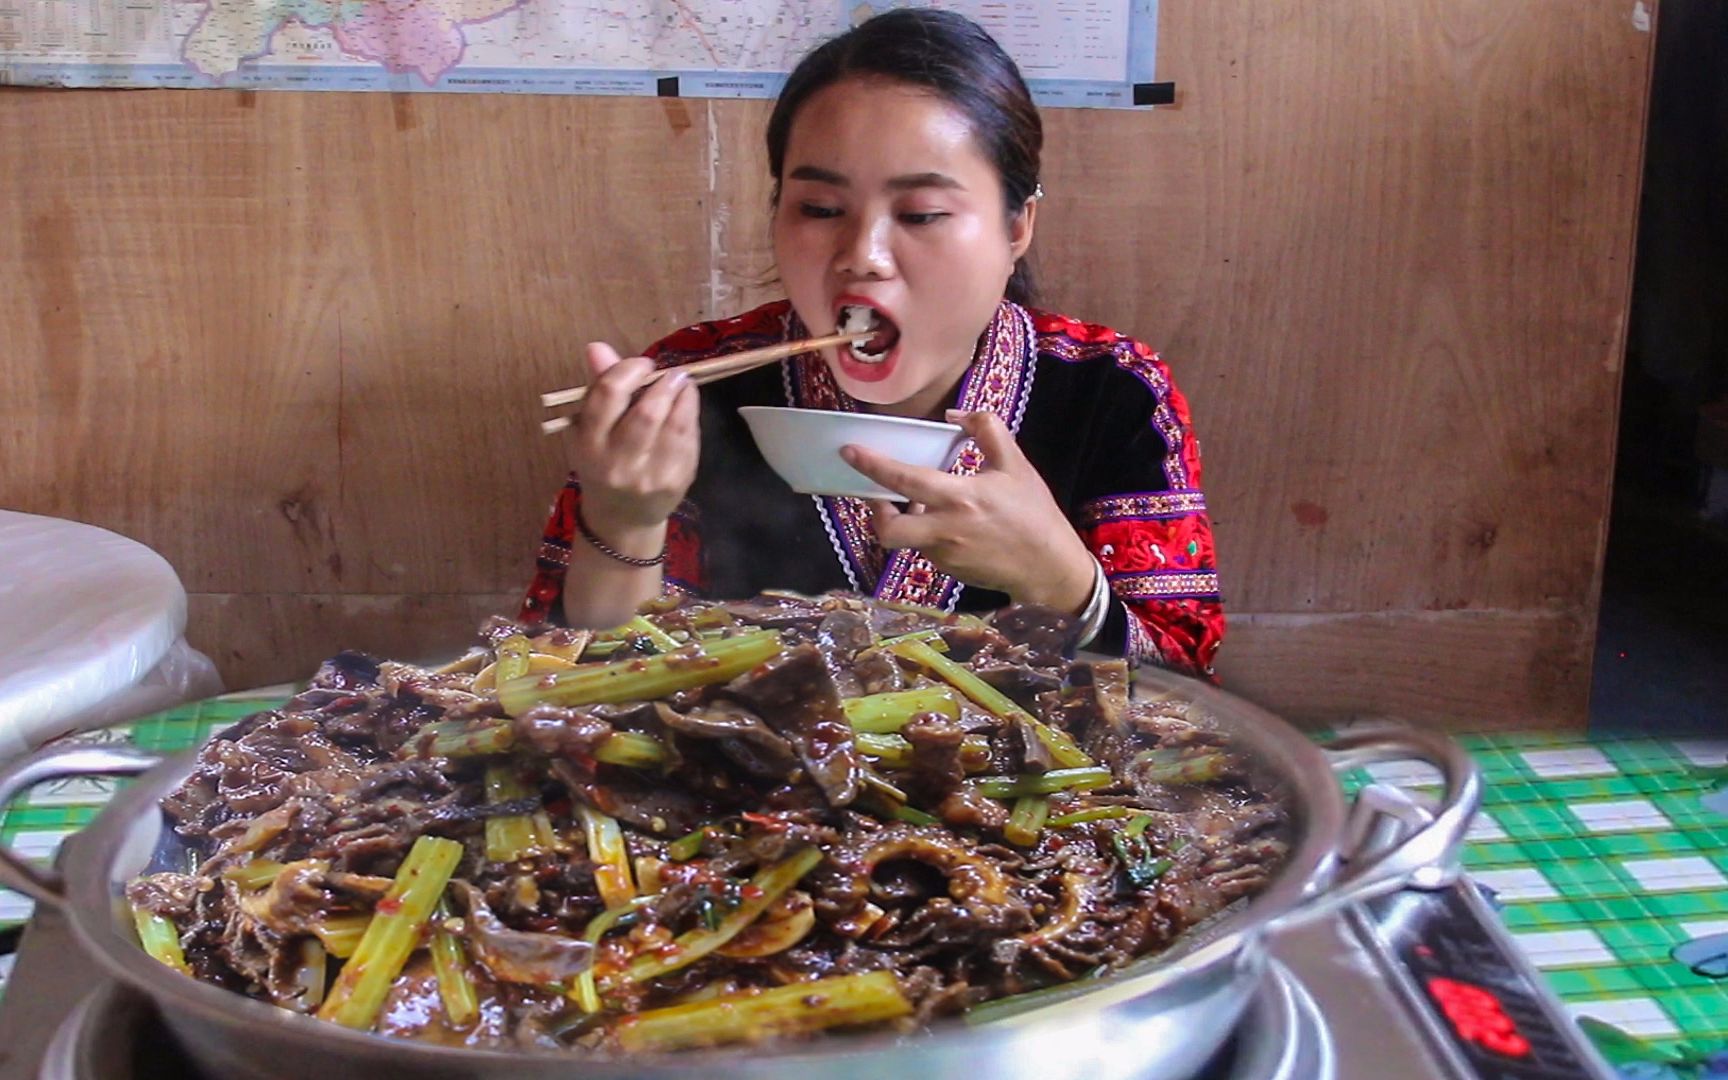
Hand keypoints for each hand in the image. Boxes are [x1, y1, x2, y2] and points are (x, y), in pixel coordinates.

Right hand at [563, 342, 699, 544]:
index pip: (608, 394)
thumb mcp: (591, 428)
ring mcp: (649, 475)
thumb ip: (598, 387)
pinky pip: (689, 439)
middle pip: (647, 412)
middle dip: (664, 384)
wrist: (621, 517)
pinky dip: (691, 416)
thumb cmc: (603, 463)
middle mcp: (617, 462)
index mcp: (589, 443)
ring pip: (674, 424)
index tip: (643, 364)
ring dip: (684, 396)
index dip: (629, 370)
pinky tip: (687, 408)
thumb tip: (598, 347)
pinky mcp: (675, 481)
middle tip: (672, 374)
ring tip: (682, 385)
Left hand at [840, 411, 1095, 611]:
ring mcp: (944, 555)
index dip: (874, 466)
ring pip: (906, 539)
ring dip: (907, 520)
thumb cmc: (1034, 513)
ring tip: (923, 504)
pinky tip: (947, 523)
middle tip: (877, 495)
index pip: (906, 481)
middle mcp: (946, 530)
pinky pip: (925, 548)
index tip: (850, 452)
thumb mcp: (1016, 464)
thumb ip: (986, 429)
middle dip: (875, 513)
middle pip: (889, 530)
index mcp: (962, 497)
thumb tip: (955, 413)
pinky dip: (927, 533)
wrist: (1049, 568)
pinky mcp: (948, 570)